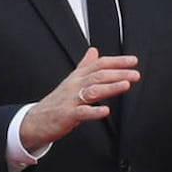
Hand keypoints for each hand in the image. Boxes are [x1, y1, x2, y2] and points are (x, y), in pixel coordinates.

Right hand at [19, 47, 139, 148]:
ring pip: (93, 91)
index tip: (133, 61)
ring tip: (126, 85)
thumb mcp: (71, 80)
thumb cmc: (56, 101)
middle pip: (99, 75)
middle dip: (119, 73)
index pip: (99, 64)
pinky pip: (82, 112)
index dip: (117, 61)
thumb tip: (94, 51)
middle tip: (135, 73)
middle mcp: (75, 85)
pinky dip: (94, 112)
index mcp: (78, 77)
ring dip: (110, 87)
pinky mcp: (67, 115)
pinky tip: (105, 110)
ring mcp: (71, 100)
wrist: (35, 120)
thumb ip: (85, 65)